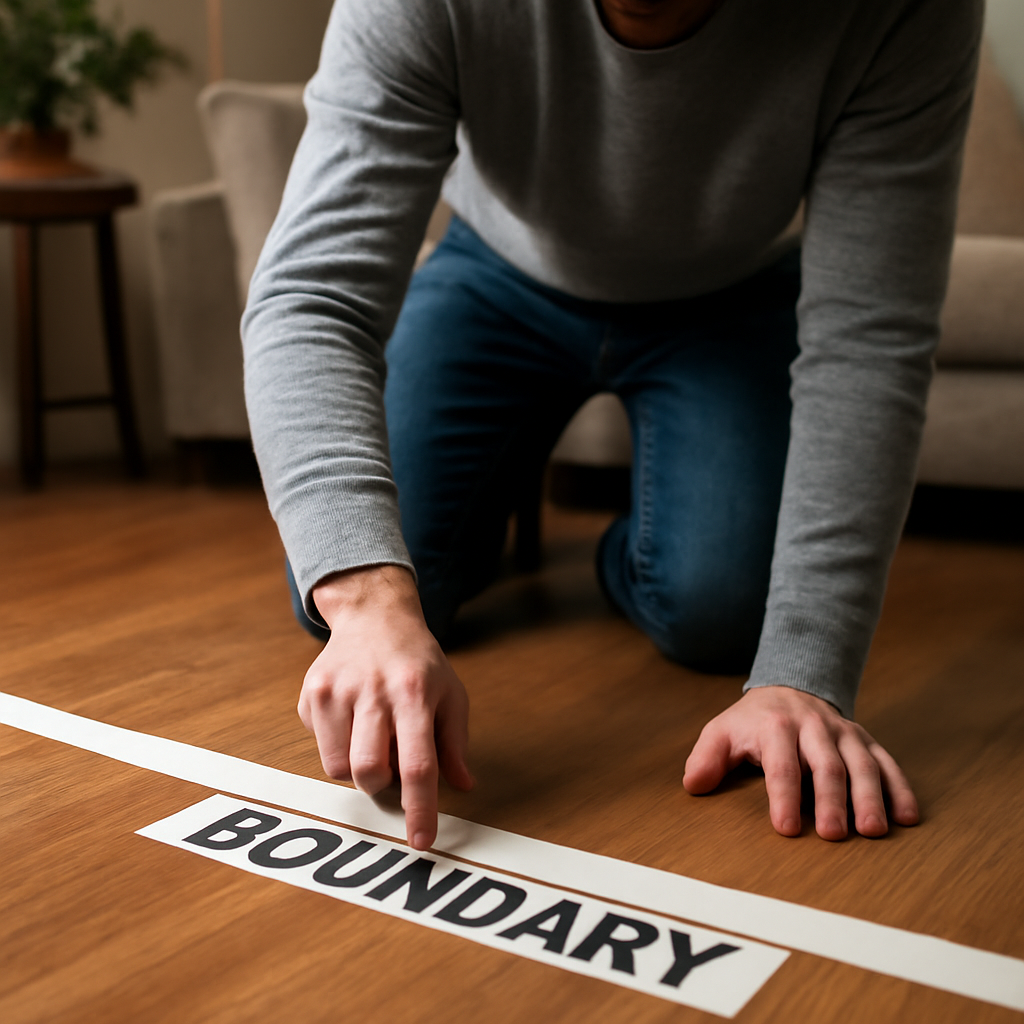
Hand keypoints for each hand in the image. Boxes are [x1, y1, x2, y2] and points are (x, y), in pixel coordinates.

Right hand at [297, 565, 472, 850]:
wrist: (374, 616)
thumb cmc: (418, 662)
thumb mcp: (451, 693)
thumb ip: (455, 742)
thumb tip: (462, 786)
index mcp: (414, 693)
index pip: (417, 763)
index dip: (419, 809)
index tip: (421, 841)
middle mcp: (373, 691)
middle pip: (368, 771)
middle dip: (381, 785)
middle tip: (393, 764)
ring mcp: (337, 691)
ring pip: (338, 767)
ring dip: (359, 767)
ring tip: (374, 736)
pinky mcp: (312, 693)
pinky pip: (321, 747)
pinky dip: (339, 746)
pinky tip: (353, 717)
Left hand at [683, 686, 918, 839]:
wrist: (789, 687)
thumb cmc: (752, 723)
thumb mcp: (722, 732)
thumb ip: (707, 757)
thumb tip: (694, 785)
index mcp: (776, 726)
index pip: (780, 764)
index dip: (783, 796)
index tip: (786, 829)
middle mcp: (814, 727)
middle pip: (826, 765)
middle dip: (831, 801)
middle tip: (835, 835)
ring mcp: (843, 733)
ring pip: (862, 764)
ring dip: (870, 797)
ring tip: (874, 831)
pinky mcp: (866, 740)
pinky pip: (887, 762)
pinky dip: (900, 788)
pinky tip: (908, 817)